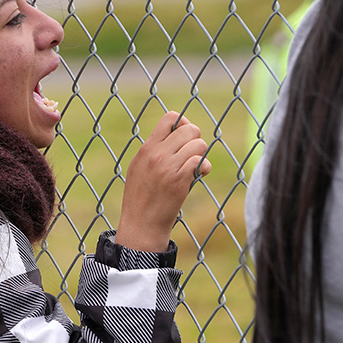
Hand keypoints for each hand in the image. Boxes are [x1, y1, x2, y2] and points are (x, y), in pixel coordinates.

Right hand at [116, 111, 210, 252]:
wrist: (140, 224)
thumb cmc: (140, 197)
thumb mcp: (139, 167)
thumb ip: (154, 150)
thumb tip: (174, 135)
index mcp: (146, 148)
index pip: (170, 117)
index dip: (182, 123)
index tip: (183, 137)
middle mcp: (157, 154)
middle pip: (190, 129)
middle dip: (196, 141)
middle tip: (191, 154)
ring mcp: (168, 167)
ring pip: (199, 145)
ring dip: (201, 155)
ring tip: (194, 167)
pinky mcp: (179, 181)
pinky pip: (201, 162)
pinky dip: (204, 168)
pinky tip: (199, 175)